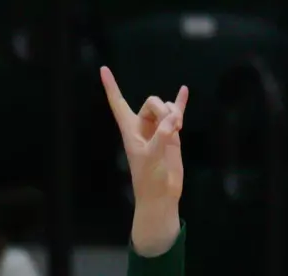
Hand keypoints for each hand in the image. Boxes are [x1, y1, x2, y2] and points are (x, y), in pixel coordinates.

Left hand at [100, 66, 186, 213]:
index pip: (118, 104)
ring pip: (166, 107)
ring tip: (178, 129)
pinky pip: (177, 113)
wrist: (162, 194)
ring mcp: (158, 129)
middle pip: (152, 102)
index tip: (104, 69)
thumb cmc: (150, 179)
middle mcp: (142, 127)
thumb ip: (161, 136)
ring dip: (174, 113)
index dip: (111, 87)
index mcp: (130, 130)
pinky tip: (184, 90)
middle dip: (163, 110)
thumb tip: (173, 120)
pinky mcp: (172, 134)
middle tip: (171, 127)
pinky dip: (180, 102)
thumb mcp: (152, 157)